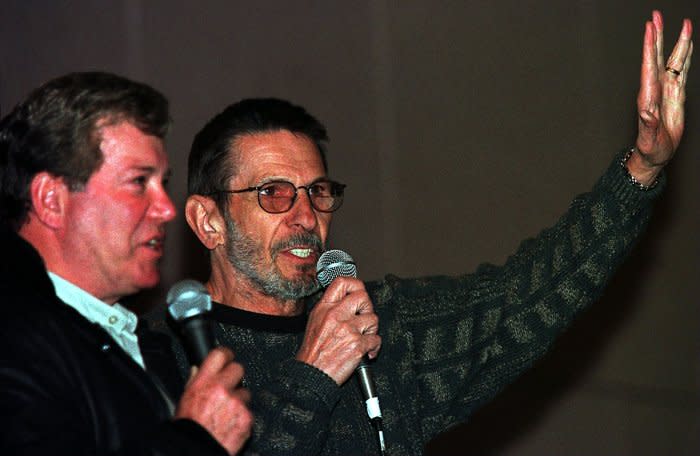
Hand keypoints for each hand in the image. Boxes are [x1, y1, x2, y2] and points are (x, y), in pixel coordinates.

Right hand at [176, 348, 252, 455]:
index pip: (219, 354)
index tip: (227, 357)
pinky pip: (249, 410)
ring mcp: (236, 402)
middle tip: (228, 388)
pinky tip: (231, 423)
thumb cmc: (188, 427)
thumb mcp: (184, 400)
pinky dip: (242, 416)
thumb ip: (194, 382)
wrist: (196, 450)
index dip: (225, 354)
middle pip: (238, 368)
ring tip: (226, 413)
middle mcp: (221, 388)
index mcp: (203, 382)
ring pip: (245, 392)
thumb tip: (198, 369)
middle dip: (234, 377)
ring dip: (239, 400)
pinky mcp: (247, 417)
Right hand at [296, 277, 380, 384]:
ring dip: (372, 329)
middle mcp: (336, 315)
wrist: (311, 374)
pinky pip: (376, 339)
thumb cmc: (312, 353)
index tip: (358, 293)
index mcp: (325, 307)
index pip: (343, 282)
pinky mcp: (358, 345)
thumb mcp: (315, 322)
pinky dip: (374, 347)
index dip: (355, 285)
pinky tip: (366, 352)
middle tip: (364, 318)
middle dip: (368, 307)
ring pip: (373, 318)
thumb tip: (347, 301)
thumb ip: (330, 309)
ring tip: (364, 337)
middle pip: (363, 296)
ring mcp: (348, 329)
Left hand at [629, 10, 692, 184]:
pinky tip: (687, 45)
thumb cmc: (650, 147)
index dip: (650, 46)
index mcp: (648, 94)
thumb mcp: (648, 137)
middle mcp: (656, 88)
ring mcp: (666, 89)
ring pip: (674, 60)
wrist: (655, 154)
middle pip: (658, 56)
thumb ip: (648, 123)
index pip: (649, 64)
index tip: (650, 28)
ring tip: (682, 23)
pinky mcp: (676, 94)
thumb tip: (647, 111)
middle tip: (657, 16)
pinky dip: (685, 56)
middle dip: (658, 35)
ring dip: (676, 42)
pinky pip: (682, 70)